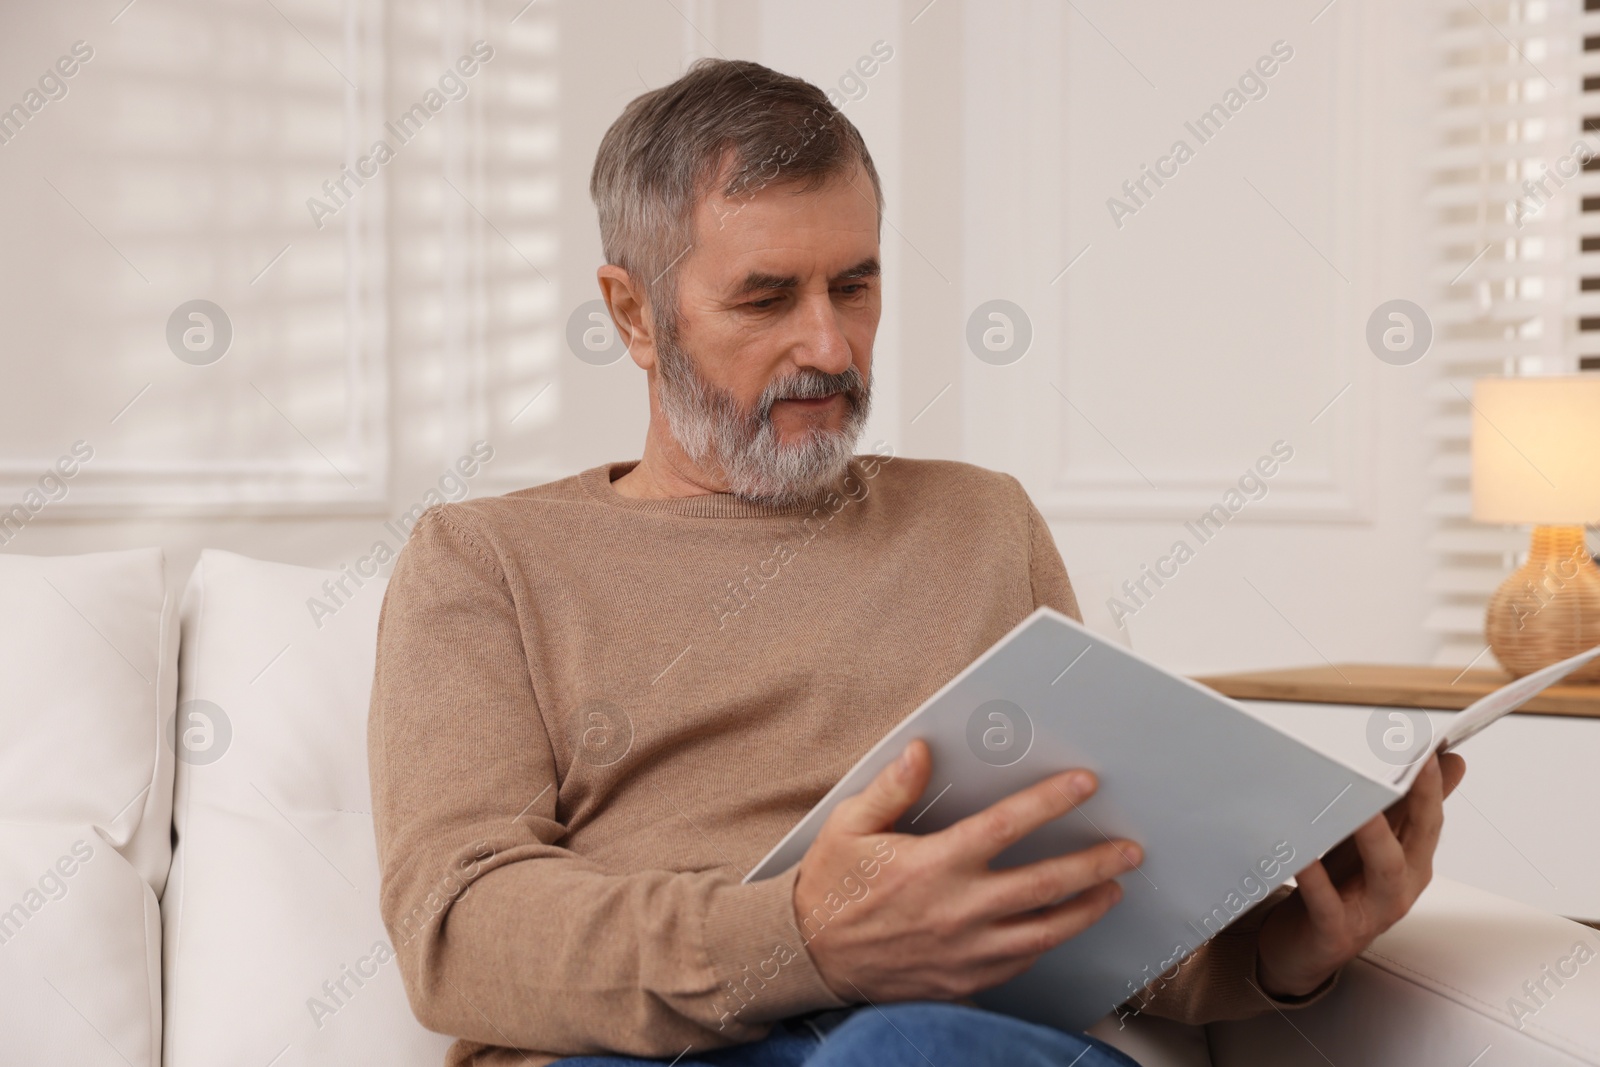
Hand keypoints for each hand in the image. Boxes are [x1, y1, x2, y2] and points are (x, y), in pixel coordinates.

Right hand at [792, 739, 1141, 1002]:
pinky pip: (1019, 964)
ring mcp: (965, 952)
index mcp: (933, 865)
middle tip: (1127, 850)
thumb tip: (922, 752)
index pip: (1006, 827)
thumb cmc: (831, 888)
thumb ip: (891, 789)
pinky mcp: (963, 981)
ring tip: (1111, 892)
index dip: (1049, 803)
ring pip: (1044, 932)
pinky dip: (1046, 943)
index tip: (1082, 786)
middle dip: (1094, 864)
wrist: (809, 957)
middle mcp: (958, 910)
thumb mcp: (849, 826)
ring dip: (1085, 910)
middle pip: (1045, 886)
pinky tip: (1059, 928)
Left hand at [1256, 752, 1466, 997]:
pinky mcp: (1335, 932)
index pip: (1429, 819)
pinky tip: (1302, 855)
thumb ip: (1408, 807)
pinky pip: (1327, 902)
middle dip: (1420, 800)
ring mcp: (1370, 912)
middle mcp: (1398, 887)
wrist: (1301, 949)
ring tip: (1364, 804)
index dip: (1433, 785)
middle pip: (1417, 839)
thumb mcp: (1375, 846)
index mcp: (1411, 864)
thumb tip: (1452, 763)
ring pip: (1384, 870)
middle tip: (1418, 763)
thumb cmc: (1338, 891)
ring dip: (1375, 835)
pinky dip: (1316, 878)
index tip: (1437, 749)